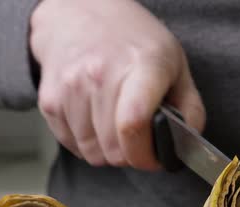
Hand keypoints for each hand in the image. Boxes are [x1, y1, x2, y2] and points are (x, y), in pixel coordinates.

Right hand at [30, 0, 204, 169]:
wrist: (79, 14)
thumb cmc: (134, 41)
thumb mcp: (176, 63)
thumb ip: (190, 108)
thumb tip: (186, 147)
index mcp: (142, 65)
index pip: (133, 124)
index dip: (145, 155)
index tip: (155, 159)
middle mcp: (101, 75)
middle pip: (114, 148)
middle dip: (132, 157)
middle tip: (140, 143)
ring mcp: (70, 87)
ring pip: (92, 153)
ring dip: (109, 153)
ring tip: (119, 130)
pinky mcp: (49, 99)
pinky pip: (71, 145)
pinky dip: (87, 145)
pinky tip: (98, 124)